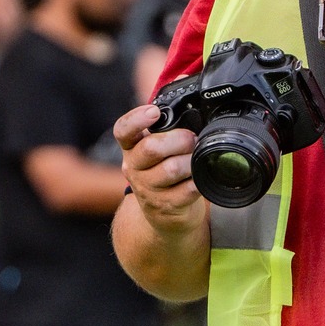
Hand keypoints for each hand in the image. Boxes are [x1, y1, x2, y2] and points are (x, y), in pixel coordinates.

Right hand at [113, 101, 202, 227]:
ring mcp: (148, 189)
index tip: (154, 112)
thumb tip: (195, 114)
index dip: (137, 119)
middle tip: (192, 139)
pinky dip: (199, 181)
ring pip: (172, 169)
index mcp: (131, 148)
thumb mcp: (158, 151)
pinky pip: (187, 189)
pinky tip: (201, 178)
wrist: (165, 214)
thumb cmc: (165, 173)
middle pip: (152, 148)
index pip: (123, 130)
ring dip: (191, 161)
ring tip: (197, 160)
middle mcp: (133, 168)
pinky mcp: (165, 207)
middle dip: (179, 140)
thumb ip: (167, 132)